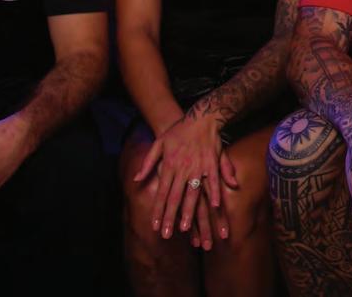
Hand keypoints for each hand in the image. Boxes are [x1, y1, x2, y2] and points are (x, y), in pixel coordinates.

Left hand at [134, 110, 239, 248]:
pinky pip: (213, 180)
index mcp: (169, 165)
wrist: (200, 117)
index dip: (158, 210)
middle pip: (175, 197)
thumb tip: (137, 180)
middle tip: (167, 234)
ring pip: (192, 193)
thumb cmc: (178, 131)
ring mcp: (198, 166)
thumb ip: (147, 163)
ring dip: (188, 211)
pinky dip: (214, 192)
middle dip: (170, 217)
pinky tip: (214, 205)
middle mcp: (182, 168)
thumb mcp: (158, 144)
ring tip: (185, 227)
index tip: (155, 226)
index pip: (161, 193)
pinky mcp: (212, 163)